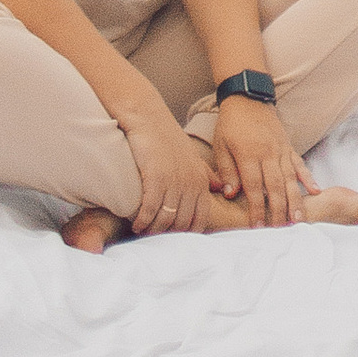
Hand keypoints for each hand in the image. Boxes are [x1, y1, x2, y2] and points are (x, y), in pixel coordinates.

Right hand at [118, 102, 219, 235]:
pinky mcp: (155, 178)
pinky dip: (143, 220)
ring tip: (143, 233)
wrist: (148, 118)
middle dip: (168, 234)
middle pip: (182, 223)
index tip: (175, 238)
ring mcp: (174, 182)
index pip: (199, 218)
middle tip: (155, 239)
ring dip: (153, 230)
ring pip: (166, 219)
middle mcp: (190, 184)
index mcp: (201, 181)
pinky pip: (150, 210)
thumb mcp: (192, 156)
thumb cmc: (169, 137)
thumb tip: (221, 188)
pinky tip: (136, 224)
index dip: (187, 232)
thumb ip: (207, 174)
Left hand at [210, 90, 314, 227]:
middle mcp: (267, 153)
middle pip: (275, 186)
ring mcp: (280, 149)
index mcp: (248, 154)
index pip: (254, 187)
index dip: (256, 208)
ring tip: (299, 219)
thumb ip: (227, 170)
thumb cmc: (230, 123)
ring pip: (290, 178)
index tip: (259, 226)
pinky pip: (299, 163)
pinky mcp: (288, 145)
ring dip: (295, 200)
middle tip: (281, 231)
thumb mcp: (221, 145)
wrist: (247, 96)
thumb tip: (231, 194)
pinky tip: (316, 191)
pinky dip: (308, 177)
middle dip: (278, 211)